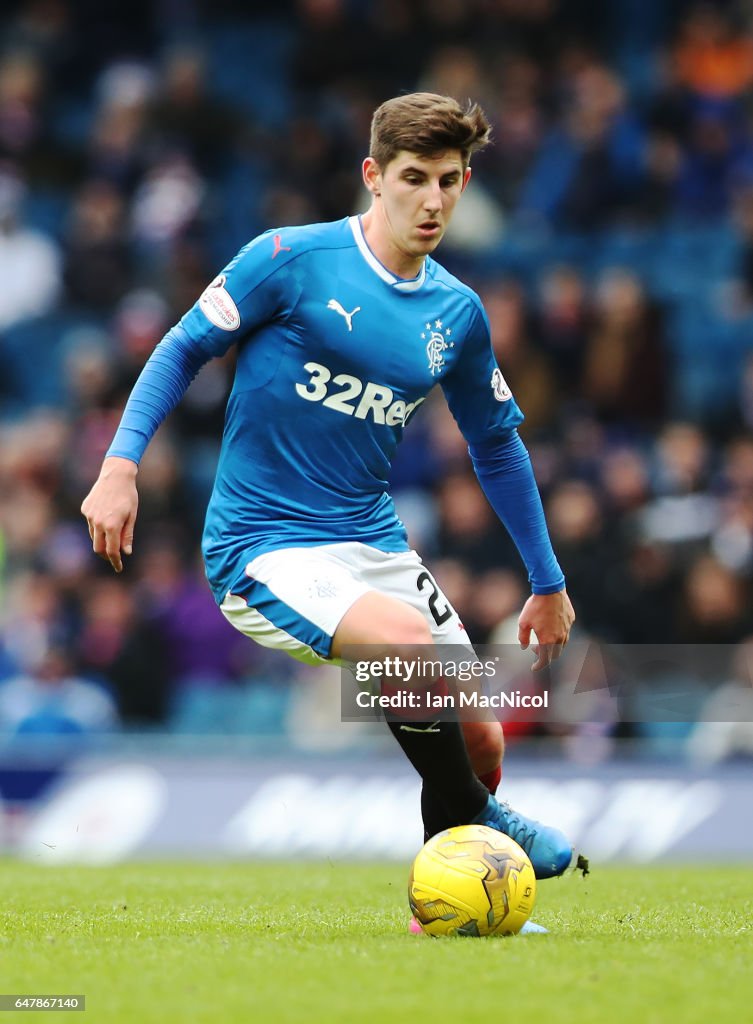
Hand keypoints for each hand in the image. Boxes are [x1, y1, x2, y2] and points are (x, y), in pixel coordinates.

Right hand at [80, 456, 138, 572]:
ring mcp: (89, 515)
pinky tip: (106, 517)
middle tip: (114, 557)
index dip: (115, 561)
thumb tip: (126, 552)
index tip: (119, 567)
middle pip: (98, 548)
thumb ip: (127, 535)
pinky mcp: (85, 509)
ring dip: (102, 540)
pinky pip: (90, 524)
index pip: (112, 551)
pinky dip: (98, 527)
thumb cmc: (128, 495)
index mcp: (112, 525)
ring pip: (93, 536)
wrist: (116, 475)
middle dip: (106, 555)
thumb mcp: (132, 516)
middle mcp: (98, 522)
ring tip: (112, 534)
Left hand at [518, 589, 574, 670]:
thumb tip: (524, 646)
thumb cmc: (535, 606)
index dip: (538, 666)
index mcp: (548, 640)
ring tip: (544, 638)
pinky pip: (566, 630)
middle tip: (535, 649)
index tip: (533, 668)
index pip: (545, 660)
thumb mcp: (523, 622)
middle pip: (555, 654)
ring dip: (553, 645)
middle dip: (546, 655)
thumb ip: (523, 637)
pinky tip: (551, 625)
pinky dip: (559, 633)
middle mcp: (560, 637)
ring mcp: (567, 628)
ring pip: (563, 643)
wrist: (550, 589)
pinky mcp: (570, 619)